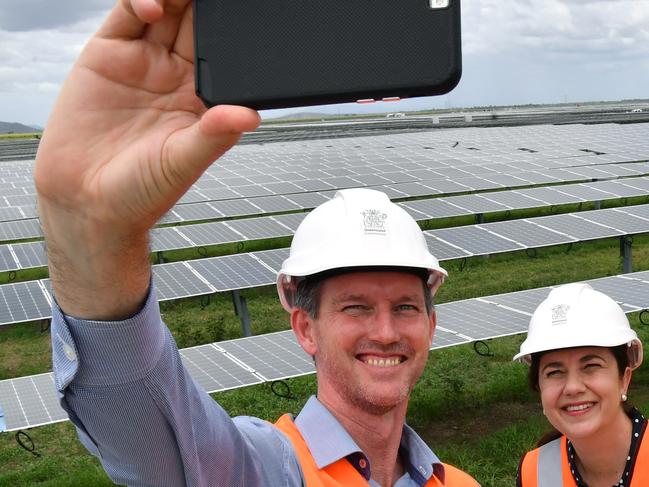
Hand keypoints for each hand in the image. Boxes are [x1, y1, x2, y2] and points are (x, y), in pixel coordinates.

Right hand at [35, 0, 259, 318]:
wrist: (87, 203)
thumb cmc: (142, 192)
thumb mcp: (183, 162)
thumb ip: (214, 134)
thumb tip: (251, 115)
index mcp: (203, 98)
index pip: (225, 50)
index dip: (233, 28)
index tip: (247, 10)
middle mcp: (175, 76)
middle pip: (196, 22)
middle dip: (206, 4)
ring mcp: (142, 63)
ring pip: (165, 11)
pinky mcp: (107, 56)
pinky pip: (126, 16)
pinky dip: (140, 0)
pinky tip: (155, 5)